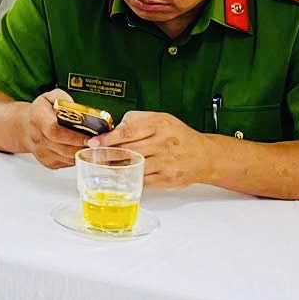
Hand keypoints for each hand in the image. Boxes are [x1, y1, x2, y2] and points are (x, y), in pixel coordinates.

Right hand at [25, 89, 88, 169]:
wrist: (26, 127)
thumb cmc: (40, 112)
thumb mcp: (49, 97)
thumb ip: (63, 98)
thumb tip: (78, 108)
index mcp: (38, 121)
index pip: (55, 132)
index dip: (74, 137)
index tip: (91, 136)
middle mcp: (39, 140)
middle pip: (65, 149)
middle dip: (84, 146)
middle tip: (100, 142)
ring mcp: (44, 154)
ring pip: (69, 158)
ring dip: (83, 153)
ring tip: (95, 145)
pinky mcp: (50, 163)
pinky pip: (68, 163)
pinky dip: (78, 157)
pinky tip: (83, 149)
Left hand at [94, 111, 217, 189]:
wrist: (204, 156)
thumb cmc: (178, 136)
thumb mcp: (161, 119)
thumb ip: (137, 120)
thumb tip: (113, 128)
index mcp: (159, 125)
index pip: (128, 131)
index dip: (108, 138)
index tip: (94, 143)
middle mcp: (163, 144)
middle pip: (128, 150)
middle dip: (108, 154)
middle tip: (94, 155)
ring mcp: (165, 163)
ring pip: (134, 167)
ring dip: (116, 168)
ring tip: (105, 166)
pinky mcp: (167, 179)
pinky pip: (143, 180)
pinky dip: (131, 178)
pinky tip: (123, 175)